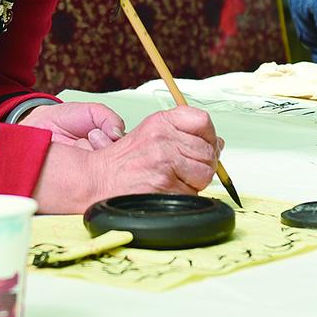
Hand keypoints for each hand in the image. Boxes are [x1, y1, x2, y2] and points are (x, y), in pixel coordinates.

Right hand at [31, 105, 220, 212]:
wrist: (98, 180)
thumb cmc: (125, 161)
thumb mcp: (151, 132)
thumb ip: (184, 132)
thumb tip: (218, 143)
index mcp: (161, 121)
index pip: (203, 121)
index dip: (208, 136)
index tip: (203, 145)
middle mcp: (163, 139)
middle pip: (208, 151)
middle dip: (202, 164)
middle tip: (183, 169)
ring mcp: (165, 162)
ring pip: (205, 173)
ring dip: (194, 181)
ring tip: (174, 179)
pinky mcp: (165, 185)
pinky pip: (194, 193)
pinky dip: (185, 195)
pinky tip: (167, 190)